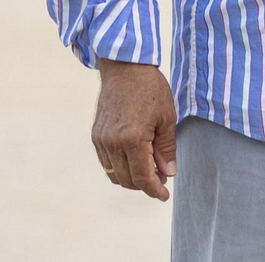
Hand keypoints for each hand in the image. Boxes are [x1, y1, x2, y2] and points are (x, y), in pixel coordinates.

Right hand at [92, 59, 177, 200]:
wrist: (125, 68)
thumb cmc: (150, 89)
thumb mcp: (167, 118)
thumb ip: (166, 149)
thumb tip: (168, 173)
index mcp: (132, 139)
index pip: (142, 177)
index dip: (155, 190)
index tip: (165, 195)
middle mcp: (112, 143)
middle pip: (127, 180)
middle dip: (145, 184)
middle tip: (162, 178)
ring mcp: (101, 140)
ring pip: (114, 174)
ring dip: (131, 177)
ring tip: (150, 168)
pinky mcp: (96, 135)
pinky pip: (106, 162)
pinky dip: (120, 167)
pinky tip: (135, 158)